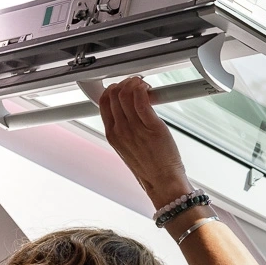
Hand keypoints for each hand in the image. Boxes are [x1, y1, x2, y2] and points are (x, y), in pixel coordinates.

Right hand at [99, 77, 189, 205]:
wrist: (162, 182)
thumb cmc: (150, 167)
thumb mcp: (128, 147)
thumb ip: (124, 128)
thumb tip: (128, 109)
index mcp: (112, 135)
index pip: (103, 101)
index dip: (113, 88)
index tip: (123, 87)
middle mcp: (120, 130)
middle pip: (114, 93)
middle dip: (125, 83)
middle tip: (137, 85)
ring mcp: (135, 128)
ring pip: (127, 93)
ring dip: (135, 83)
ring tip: (145, 86)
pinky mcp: (153, 126)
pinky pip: (142, 99)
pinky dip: (143, 88)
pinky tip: (149, 89)